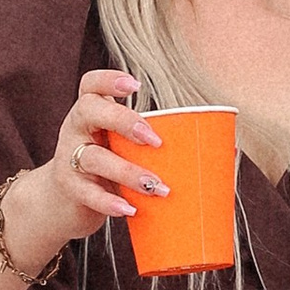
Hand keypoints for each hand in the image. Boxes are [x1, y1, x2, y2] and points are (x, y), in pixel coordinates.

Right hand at [46, 70, 166, 235]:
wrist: (63, 204)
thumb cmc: (107, 169)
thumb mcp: (123, 148)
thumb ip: (158, 145)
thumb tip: (226, 150)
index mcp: (92, 113)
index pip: (90, 84)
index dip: (109, 80)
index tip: (136, 86)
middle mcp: (76, 129)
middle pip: (89, 110)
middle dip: (123, 120)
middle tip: (155, 140)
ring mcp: (68, 158)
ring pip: (93, 157)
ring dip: (127, 171)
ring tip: (156, 186)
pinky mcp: (69, 188)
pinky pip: (87, 192)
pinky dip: (109, 201)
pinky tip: (130, 209)